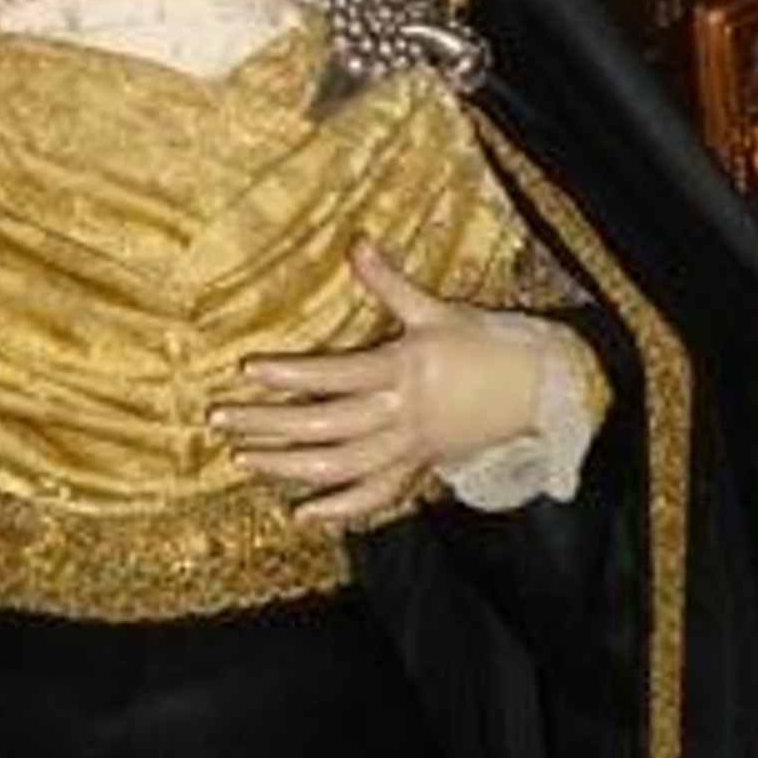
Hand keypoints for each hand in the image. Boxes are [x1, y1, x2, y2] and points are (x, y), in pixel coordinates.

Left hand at [213, 238, 544, 524]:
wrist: (537, 391)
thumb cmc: (484, 345)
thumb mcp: (435, 309)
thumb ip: (389, 282)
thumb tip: (357, 242)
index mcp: (401, 371)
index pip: (333, 376)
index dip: (290, 375)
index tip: (247, 370)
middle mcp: (399, 417)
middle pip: (323, 427)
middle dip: (268, 425)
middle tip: (220, 418)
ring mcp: (408, 449)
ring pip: (339, 467)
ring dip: (288, 466)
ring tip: (243, 457)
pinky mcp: (418, 470)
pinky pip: (374, 498)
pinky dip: (338, 509)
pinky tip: (301, 515)